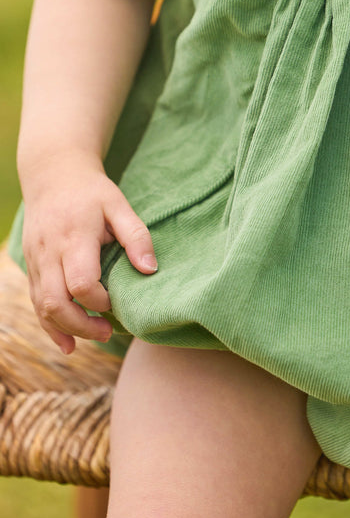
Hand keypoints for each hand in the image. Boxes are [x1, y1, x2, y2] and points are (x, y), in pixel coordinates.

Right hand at [21, 153, 156, 353]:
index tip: (117, 299)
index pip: (81, 282)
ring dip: (66, 329)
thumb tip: (150, 270)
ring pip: (42, 307)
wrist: (53, 175)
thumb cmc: (92, 192)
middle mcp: (49, 252)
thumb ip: (136, 236)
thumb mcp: (119, 205)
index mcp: (74, 237)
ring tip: (94, 336)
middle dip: (82, 325)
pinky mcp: (32, 266)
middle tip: (108, 332)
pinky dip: (50, 325)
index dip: (99, 300)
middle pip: (56, 302)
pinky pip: (36, 302)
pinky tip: (68, 342)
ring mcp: (36, 261)